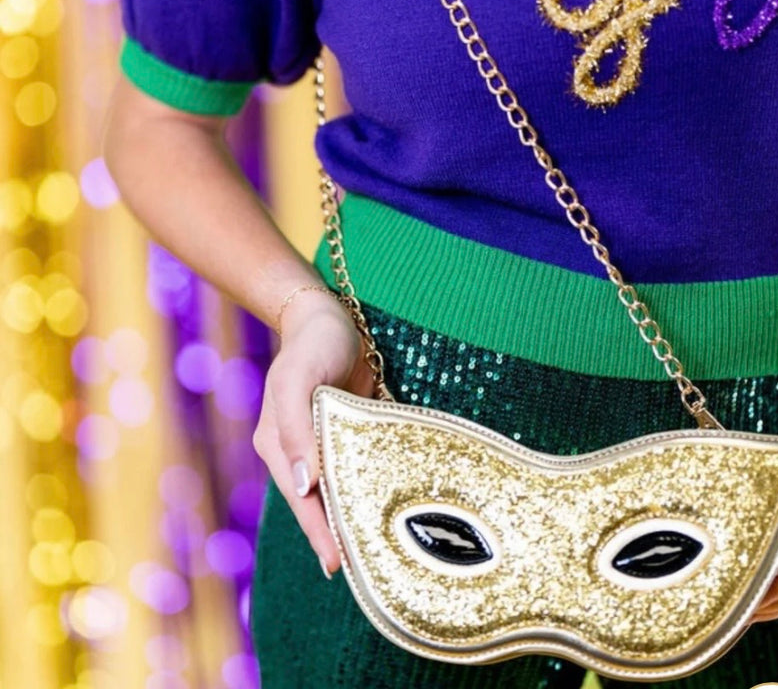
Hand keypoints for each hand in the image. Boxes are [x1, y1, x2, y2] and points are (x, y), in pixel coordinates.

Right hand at [251, 288, 374, 576]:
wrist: (328, 315)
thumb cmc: (312, 344)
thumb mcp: (298, 379)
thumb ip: (295, 430)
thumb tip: (304, 487)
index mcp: (278, 445)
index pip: (301, 499)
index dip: (319, 532)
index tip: (337, 563)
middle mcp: (299, 451)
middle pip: (319, 502)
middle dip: (337, 535)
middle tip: (365, 571)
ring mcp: (323, 443)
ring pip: (339, 490)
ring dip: (354, 518)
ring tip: (378, 552)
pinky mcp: (347, 432)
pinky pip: (357, 468)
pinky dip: (369, 490)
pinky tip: (389, 508)